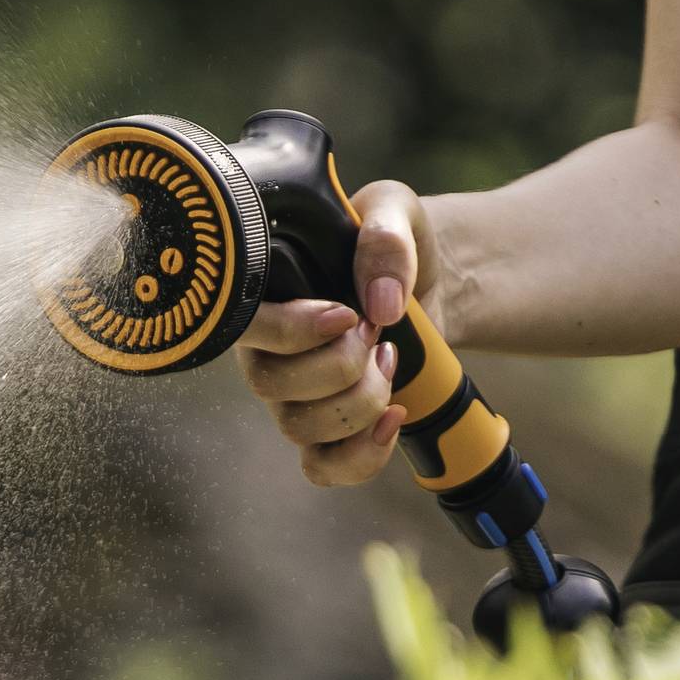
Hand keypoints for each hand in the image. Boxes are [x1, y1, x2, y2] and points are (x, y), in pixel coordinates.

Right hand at [238, 178, 435, 487]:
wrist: (433, 282)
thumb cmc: (396, 242)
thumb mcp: (395, 211)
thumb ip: (385, 236)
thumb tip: (381, 304)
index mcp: (266, 296)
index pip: (246, 325)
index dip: (292, 330)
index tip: (347, 315)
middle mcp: (267, 351)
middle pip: (271, 386)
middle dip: (341, 365)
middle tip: (378, 331)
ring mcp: (293, 397)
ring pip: (300, 429)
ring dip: (360, 401)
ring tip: (391, 359)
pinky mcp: (326, 432)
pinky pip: (323, 468)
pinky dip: (363, 455)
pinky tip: (394, 417)